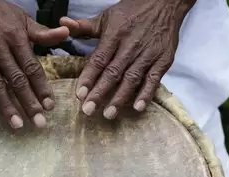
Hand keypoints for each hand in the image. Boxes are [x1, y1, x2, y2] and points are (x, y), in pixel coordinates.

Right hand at [0, 0, 69, 127]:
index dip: (41, 88)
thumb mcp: (20, 17)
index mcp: (15, 37)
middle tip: (40, 123)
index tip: (49, 105)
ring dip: (7, 107)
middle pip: (17, 80)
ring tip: (18, 125)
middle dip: (29, 103)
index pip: (32, 67)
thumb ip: (42, 32)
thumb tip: (66, 32)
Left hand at [60, 0, 194, 119]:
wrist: (165, 3)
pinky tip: (137, 107)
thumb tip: (62, 23)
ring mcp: (148, 54)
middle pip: (113, 72)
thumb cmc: (133, 11)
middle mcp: (131, 45)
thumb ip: (84, 25)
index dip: (89, 77)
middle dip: (100, 93)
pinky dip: (146, 94)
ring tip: (108, 114)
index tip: (79, 94)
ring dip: (120, 98)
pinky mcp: (163, 60)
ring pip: (132, 79)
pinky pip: (154, 79)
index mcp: (115, 34)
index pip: (99, 59)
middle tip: (88, 110)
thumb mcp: (107, 16)